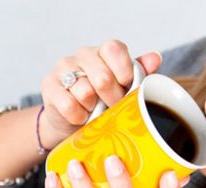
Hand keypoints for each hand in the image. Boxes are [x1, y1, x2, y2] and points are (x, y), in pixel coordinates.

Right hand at [39, 39, 162, 143]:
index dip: (125, 74)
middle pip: (103, 77)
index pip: (115, 49)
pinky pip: (69, 105)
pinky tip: (80, 117)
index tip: (128, 89)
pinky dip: (78, 117)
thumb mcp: (126, 88)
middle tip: (113, 108)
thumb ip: (140, 72)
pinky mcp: (49, 86)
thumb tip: (156, 58)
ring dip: (94, 110)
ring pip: (85, 93)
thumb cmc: (104, 101)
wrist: (74, 121)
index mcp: (104, 51)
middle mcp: (83, 55)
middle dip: (113, 100)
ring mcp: (63, 69)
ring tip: (94, 111)